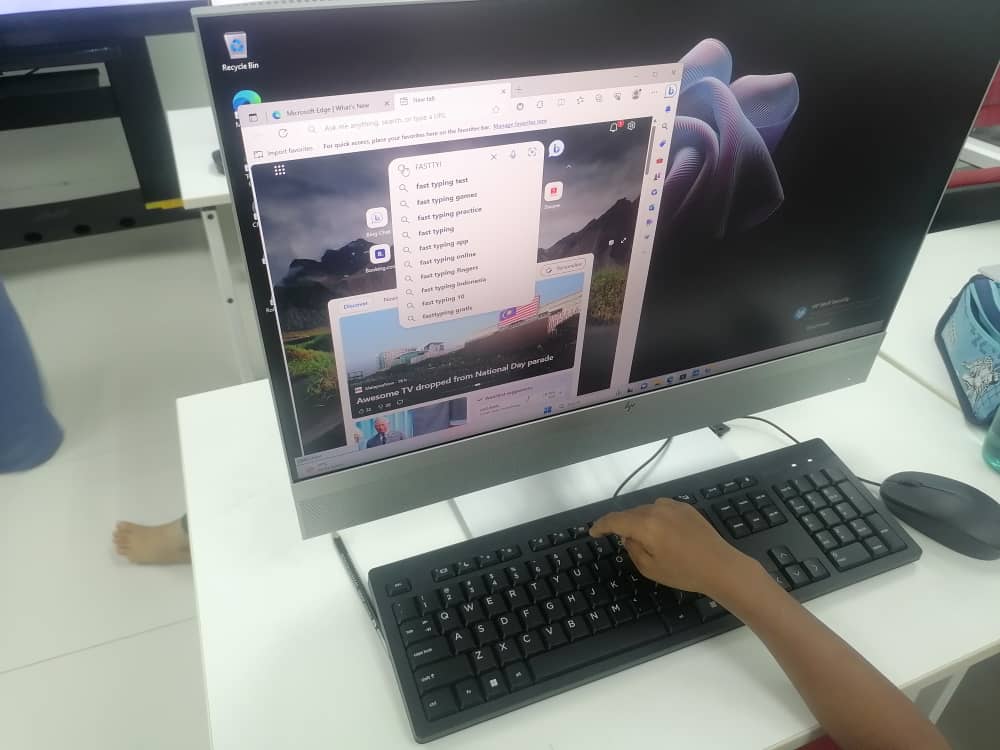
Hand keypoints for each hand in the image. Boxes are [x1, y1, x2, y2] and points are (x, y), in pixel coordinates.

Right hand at [591, 498, 753, 596]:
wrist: (720, 566)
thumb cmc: (684, 571)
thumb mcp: (650, 568)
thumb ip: (632, 549)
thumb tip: (628, 537)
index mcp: (645, 524)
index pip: (615, 520)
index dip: (601, 525)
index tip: (593, 531)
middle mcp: (657, 509)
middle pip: (630, 513)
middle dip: (622, 525)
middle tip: (620, 540)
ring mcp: (673, 506)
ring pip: (646, 510)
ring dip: (640, 521)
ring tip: (646, 540)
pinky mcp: (686, 508)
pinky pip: (662, 509)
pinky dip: (655, 518)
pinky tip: (664, 533)